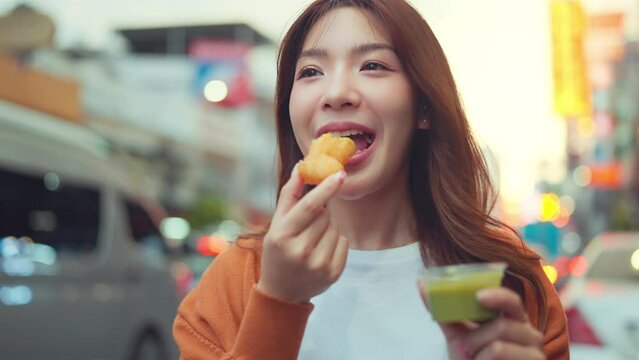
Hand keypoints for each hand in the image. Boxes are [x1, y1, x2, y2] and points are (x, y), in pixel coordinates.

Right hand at [256, 165, 348, 303]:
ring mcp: (318, 264)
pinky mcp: (333, 273)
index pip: (309, 207)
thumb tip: (301, 167)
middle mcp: (301, 251)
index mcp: (282, 236)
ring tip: (311, 242)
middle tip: (306, 228)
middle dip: (319, 213)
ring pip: (335, 227)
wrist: (282, 292)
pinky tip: (321, 252)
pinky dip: (335, 242)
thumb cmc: (278, 251)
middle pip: (324, 214)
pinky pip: (344, 241)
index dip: (325, 189)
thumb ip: (289, 195)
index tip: (340, 175)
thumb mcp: (276, 224)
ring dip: (327, 228)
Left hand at [418, 281, 544, 359]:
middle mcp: (528, 333)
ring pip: (498, 345)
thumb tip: (422, 283)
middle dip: (474, 339)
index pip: (511, 300)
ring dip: (477, 354)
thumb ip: (444, 312)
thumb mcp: (456, 336)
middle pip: (502, 325)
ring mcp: (535, 353)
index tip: (478, 295)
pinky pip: (501, 356)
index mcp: (512, 318)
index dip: (497, 295)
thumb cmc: (473, 359)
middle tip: (465, 349)